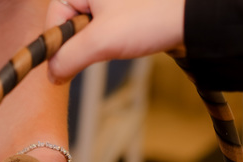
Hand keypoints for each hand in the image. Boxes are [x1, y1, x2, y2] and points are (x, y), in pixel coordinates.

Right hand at [45, 0, 186, 83]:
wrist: (190, 20)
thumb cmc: (151, 18)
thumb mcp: (101, 41)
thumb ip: (68, 57)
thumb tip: (52, 73)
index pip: (53, 16)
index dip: (54, 44)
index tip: (60, 67)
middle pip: (67, 23)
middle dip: (77, 45)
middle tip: (97, 51)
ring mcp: (107, 2)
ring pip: (84, 30)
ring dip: (93, 45)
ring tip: (115, 43)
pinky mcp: (120, 11)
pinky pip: (101, 30)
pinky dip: (106, 42)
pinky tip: (123, 42)